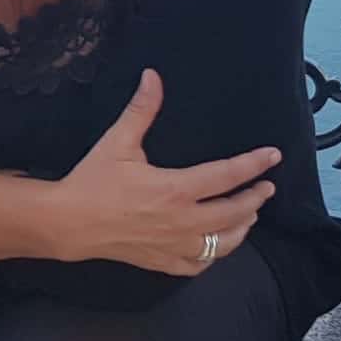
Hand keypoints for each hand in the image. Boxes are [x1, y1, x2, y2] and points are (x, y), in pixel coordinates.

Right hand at [44, 71, 278, 275]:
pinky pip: (197, 264)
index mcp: (176, 189)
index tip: (273, 156)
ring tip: (250, 216)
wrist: (67, 222)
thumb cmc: (93, 181)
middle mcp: (182, 220)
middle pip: (234, 212)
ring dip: (241, 228)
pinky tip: (215, 246)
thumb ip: (141, 110)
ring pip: (222, 244)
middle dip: (255, 199)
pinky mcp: (161, 261)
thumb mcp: (118, 142)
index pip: (227, 176)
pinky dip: (212, 256)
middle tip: (267, 188)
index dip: (253, 164)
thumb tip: (153, 76)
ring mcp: (174, 244)